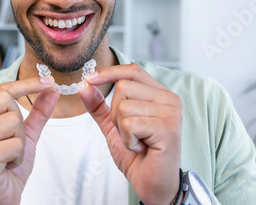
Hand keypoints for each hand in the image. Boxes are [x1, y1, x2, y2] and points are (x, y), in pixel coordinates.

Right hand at [0, 77, 58, 204]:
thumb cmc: (7, 168)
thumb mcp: (25, 135)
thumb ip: (37, 111)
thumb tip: (51, 90)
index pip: (1, 90)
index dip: (27, 84)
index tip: (48, 81)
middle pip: (7, 101)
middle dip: (19, 123)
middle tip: (11, 143)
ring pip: (13, 122)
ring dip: (20, 142)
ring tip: (8, 155)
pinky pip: (14, 144)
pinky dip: (18, 156)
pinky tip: (6, 165)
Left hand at [78, 64, 181, 204]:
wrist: (152, 184)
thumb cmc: (137, 155)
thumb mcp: (113, 125)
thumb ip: (99, 105)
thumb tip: (84, 85)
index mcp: (160, 94)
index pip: (132, 70)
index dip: (109, 72)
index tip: (89, 79)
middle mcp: (170, 99)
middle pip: (123, 87)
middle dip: (115, 113)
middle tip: (130, 133)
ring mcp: (171, 112)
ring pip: (124, 106)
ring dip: (122, 129)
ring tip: (137, 141)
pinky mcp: (169, 128)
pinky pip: (130, 124)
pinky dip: (128, 140)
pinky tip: (141, 148)